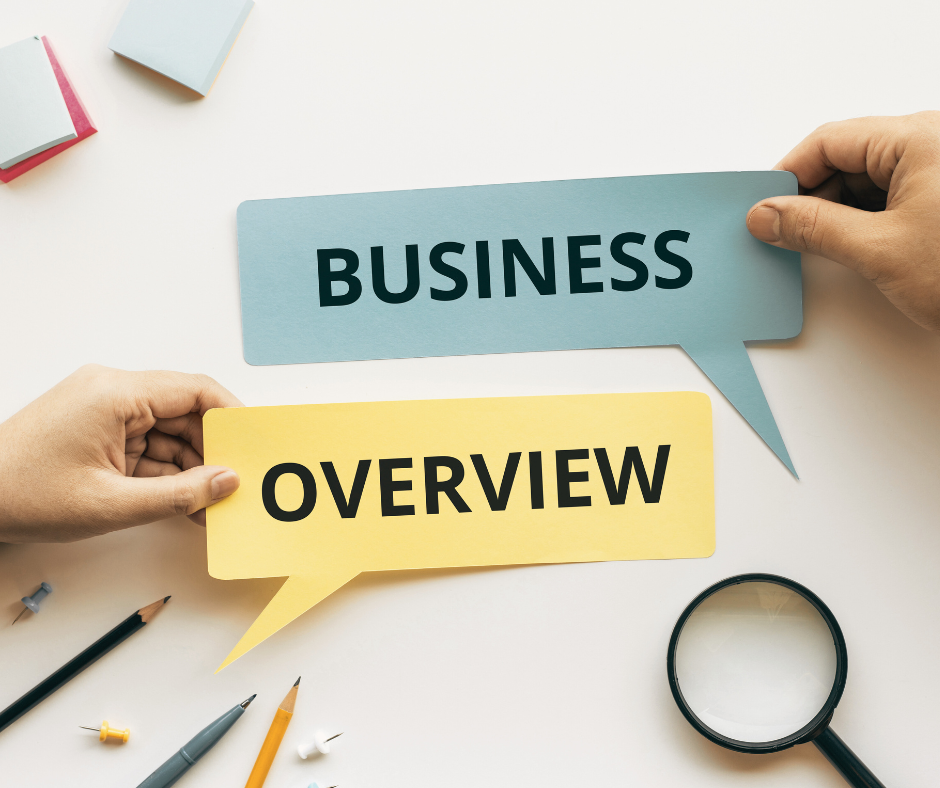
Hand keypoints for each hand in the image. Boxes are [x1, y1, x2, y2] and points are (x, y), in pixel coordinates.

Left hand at [0, 365, 241, 542]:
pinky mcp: (97, 428)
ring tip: (211, 505)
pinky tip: (184, 500)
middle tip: (237, 486)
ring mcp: (104, 409)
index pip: (194, 390)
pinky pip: (147, 444)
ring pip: (169, 432)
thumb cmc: (23, 495)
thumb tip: (228, 481)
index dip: (232, 416)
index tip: (255, 443)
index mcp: (115, 393)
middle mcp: (112, 391)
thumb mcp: (111, 504)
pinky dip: (165, 472)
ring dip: (190, 467)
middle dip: (212, 451)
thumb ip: (179, 495)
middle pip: (185, 413)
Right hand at [746, 111, 939, 330]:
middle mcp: (935, 143)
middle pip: (848, 157)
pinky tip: (847, 245)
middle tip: (782, 229)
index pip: (831, 140)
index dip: (789, 173)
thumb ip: (813, 227)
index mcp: (921, 138)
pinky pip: (891, 195)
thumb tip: (769, 215)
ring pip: (868, 178)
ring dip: (836, 209)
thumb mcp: (878, 251)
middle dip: (811, 194)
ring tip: (814, 243)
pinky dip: (862, 218)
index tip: (764, 205)